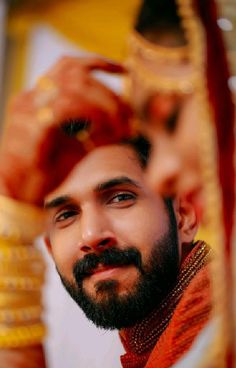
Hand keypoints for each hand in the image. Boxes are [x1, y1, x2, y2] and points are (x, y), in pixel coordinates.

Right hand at [0, 57, 132, 204]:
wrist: (16, 198)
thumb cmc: (44, 176)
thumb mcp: (73, 148)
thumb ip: (93, 131)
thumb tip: (123, 125)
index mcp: (37, 98)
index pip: (68, 66)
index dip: (99, 63)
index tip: (124, 72)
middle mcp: (31, 98)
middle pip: (76, 73)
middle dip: (110, 92)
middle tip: (129, 116)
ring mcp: (29, 109)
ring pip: (74, 86)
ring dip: (105, 104)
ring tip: (121, 127)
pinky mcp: (32, 126)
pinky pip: (68, 107)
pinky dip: (93, 117)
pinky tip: (105, 135)